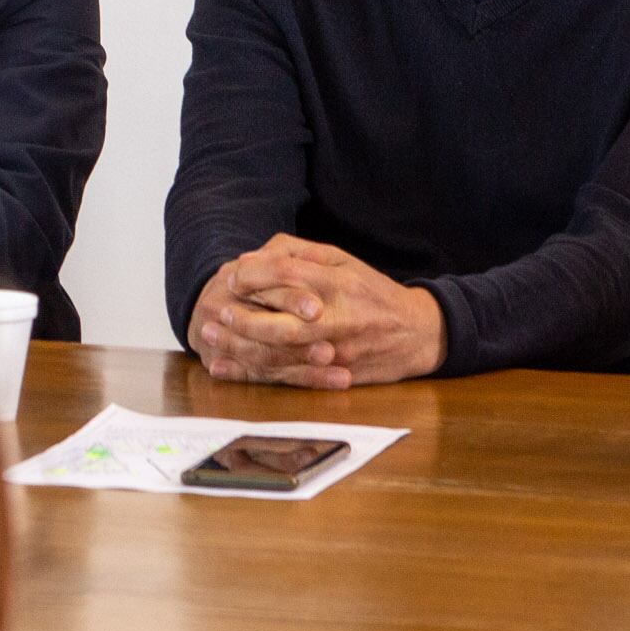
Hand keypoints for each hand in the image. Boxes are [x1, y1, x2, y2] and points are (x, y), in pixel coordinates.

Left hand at [192, 235, 444, 388]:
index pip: (287, 274)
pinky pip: (289, 377)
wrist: (418, 332)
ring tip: (211, 337)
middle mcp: (337, 318)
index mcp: (337, 283)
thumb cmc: (371, 291)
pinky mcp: (336, 375)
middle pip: (281, 323)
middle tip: (216, 312)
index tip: (232, 276)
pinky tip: (228, 367)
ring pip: (281, 355)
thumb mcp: (341, 259)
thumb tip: (249, 259)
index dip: (254, 275)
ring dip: (241, 348)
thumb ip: (296, 254)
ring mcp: (337, 351)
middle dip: (243, 319)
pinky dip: (254, 373)